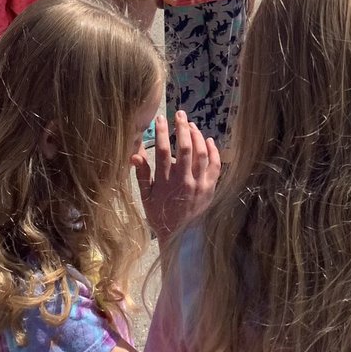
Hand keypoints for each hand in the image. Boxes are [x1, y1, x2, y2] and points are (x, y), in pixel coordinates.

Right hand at [132, 110, 220, 240]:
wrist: (180, 237)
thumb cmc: (160, 215)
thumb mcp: (146, 197)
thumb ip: (142, 175)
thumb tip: (135, 154)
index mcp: (165, 183)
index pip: (162, 151)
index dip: (161, 132)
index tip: (160, 119)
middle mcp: (183, 181)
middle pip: (184, 148)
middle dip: (182, 127)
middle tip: (179, 114)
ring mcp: (199, 184)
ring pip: (201, 154)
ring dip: (197, 136)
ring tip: (191, 125)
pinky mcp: (211, 188)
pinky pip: (215, 166)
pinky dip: (214, 151)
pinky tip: (209, 140)